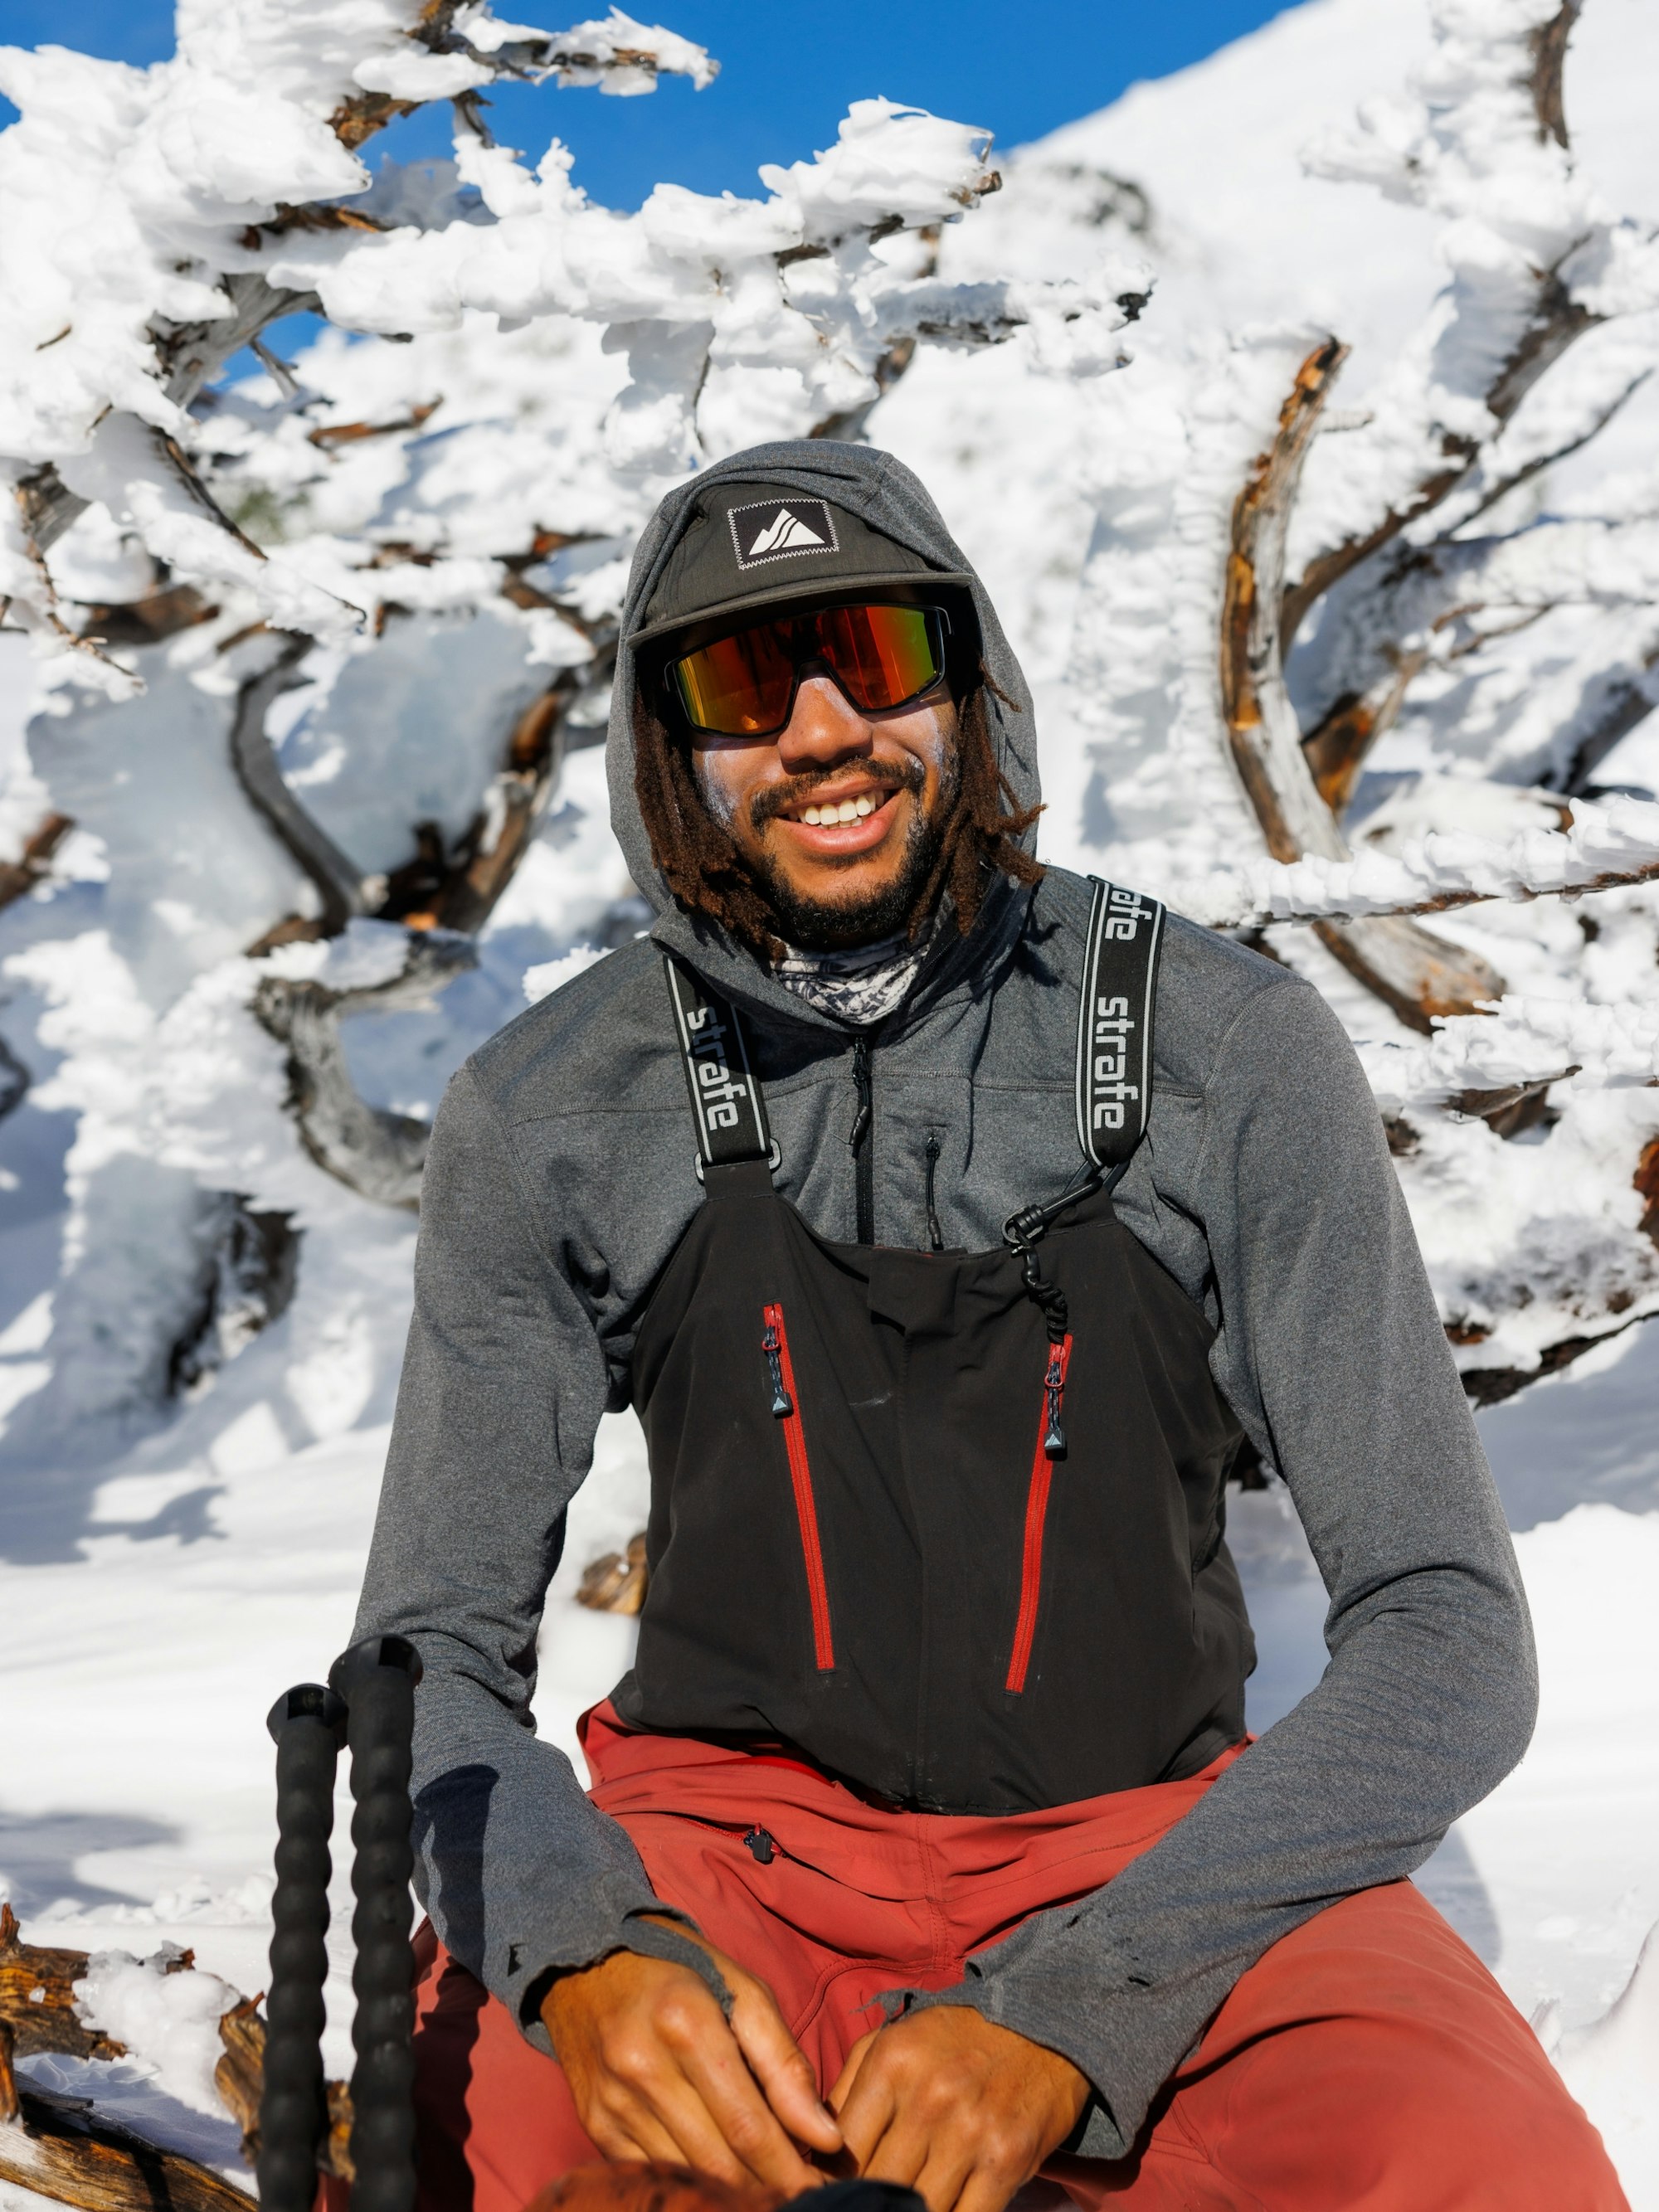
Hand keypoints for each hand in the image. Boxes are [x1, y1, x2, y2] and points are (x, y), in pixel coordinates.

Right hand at [542, 1918, 840, 2191]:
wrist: (588, 1962)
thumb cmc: (682, 1971)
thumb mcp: (743, 1990)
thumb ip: (784, 2063)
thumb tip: (825, 2136)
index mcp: (685, 2022)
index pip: (748, 2124)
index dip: (789, 2166)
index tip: (821, 2185)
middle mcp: (642, 2067)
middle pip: (719, 2160)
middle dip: (767, 2186)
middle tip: (802, 2192)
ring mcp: (614, 2101)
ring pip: (688, 2174)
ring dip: (733, 2188)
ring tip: (766, 2183)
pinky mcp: (596, 2124)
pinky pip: (654, 2171)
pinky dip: (693, 2180)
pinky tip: (720, 2174)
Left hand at [829, 2006, 1088, 2211]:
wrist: (1040, 2024)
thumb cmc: (953, 2040)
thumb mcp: (892, 2043)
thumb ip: (846, 2091)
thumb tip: (805, 2146)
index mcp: (891, 2066)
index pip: (841, 2148)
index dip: (830, 2183)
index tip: (828, 2197)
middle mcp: (928, 2099)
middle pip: (877, 2184)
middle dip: (865, 2205)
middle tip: (860, 2210)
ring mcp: (970, 2131)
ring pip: (918, 2208)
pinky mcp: (1008, 2159)